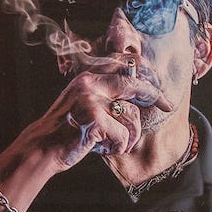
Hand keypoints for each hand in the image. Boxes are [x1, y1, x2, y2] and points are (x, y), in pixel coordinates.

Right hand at [22, 56, 175, 173]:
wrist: (45, 147)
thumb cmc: (70, 130)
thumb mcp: (86, 104)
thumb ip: (107, 94)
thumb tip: (140, 89)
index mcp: (87, 78)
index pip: (120, 64)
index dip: (143, 71)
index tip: (156, 84)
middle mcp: (88, 84)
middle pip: (133, 84)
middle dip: (154, 95)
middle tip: (167, 104)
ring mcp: (91, 100)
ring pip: (131, 117)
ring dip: (128, 136)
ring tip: (111, 142)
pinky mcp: (95, 118)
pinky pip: (123, 136)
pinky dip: (118, 147)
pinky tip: (103, 148)